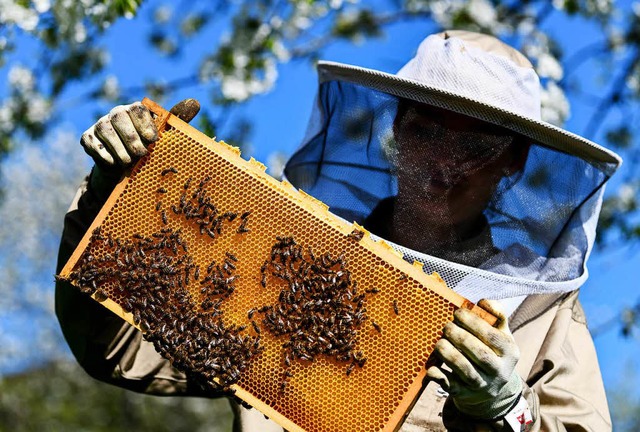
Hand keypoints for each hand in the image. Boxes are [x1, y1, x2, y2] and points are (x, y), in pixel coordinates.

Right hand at [81, 99, 199, 196]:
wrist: (126, 166)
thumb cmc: (148, 147)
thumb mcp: (164, 134)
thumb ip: (177, 119)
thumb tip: (196, 102)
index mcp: (136, 110)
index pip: (138, 109)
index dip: (145, 124)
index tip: (153, 140)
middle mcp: (117, 113)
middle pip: (119, 117)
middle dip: (131, 137)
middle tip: (141, 154)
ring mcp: (100, 124)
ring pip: (105, 130)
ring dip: (118, 147)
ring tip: (128, 162)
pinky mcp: (87, 138)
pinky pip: (91, 142)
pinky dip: (102, 153)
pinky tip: (113, 163)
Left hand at [427, 299, 521, 418]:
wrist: (491, 388)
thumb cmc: (492, 350)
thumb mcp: (501, 333)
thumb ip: (496, 315)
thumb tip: (483, 302)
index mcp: (509, 352)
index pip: (492, 336)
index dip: (473, 323)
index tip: (457, 313)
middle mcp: (499, 371)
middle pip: (480, 354)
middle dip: (460, 337)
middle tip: (446, 327)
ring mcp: (482, 385)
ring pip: (465, 370)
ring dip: (449, 354)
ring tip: (439, 343)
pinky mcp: (465, 395)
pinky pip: (451, 386)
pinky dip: (439, 375)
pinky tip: (432, 366)